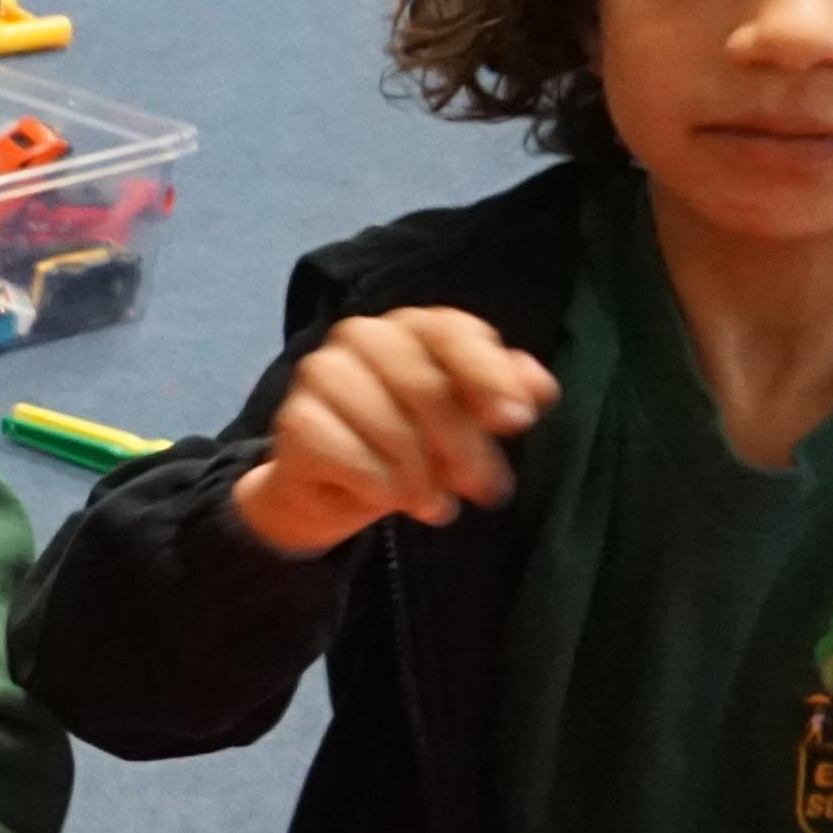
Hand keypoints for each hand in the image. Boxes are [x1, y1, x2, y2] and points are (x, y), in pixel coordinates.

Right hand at [231, 308, 558, 558]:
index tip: (518, 421)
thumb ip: (501, 394)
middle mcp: (362, 336)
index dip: (488, 375)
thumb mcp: (465, 419)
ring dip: (420, 474)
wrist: (331, 486)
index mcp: (412, 327)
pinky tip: (393, 502)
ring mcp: (321, 373)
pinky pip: (347, 454)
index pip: (452, 332)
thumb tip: (538, 389)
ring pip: (386, 424)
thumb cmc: (408, 442)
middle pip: (423, 385)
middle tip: (485, 488)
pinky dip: (379, 484)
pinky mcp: (294, 420)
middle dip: (461, 444)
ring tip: (436, 506)